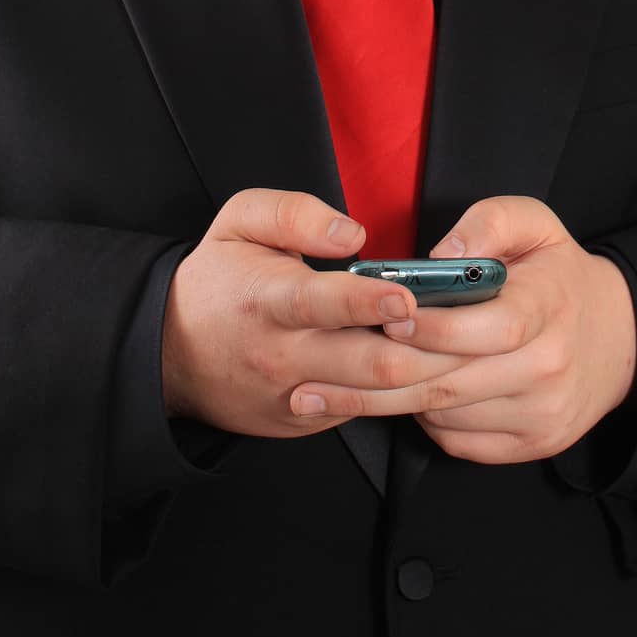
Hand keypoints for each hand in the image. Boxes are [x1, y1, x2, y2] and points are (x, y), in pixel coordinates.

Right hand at [161, 189, 468, 437]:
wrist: (167, 354)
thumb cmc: (217, 279)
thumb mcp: (239, 222)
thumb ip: (295, 213)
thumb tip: (353, 233)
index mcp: (269, 299)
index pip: (323, 304)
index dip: (369, 302)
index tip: (408, 295)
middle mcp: (283, 355)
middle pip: (368, 364)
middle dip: (426, 350)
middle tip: (467, 329)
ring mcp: (295, 397)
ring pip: (375, 398)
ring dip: (427, 377)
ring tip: (469, 351)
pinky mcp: (304, 422)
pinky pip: (362, 413)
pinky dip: (402, 397)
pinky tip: (434, 373)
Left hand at [288, 196, 636, 464]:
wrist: (617, 339)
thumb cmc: (557, 273)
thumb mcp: (534, 223)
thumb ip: (488, 222)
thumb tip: (444, 253)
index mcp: (547, 306)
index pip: (482, 327)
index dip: (427, 327)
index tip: (380, 316)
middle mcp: (547, 366)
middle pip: (450, 381)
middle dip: (375, 378)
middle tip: (313, 374)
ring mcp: (540, 413)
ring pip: (446, 415)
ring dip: (385, 405)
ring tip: (325, 394)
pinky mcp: (531, 444)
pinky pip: (460, 441)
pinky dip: (421, 423)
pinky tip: (391, 402)